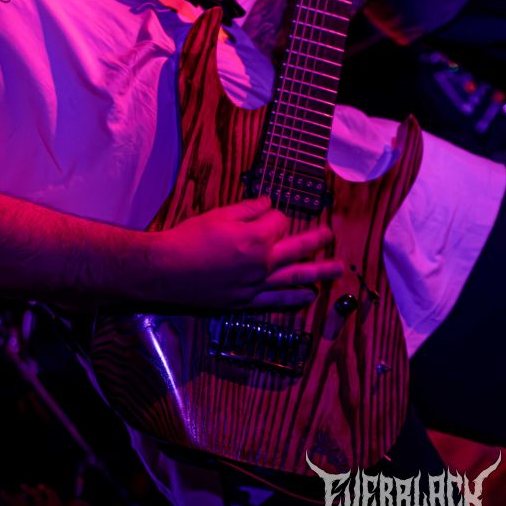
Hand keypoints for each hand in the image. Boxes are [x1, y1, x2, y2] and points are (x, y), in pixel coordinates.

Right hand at [156, 196, 342, 309]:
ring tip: (338, 269)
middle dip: (316, 241)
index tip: (261, 214)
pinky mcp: (246, 302)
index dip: (272, 214)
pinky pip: (278, 300)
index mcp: (256, 238)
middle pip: (298, 249)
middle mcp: (262, 264)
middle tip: (330, 235)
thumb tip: (269, 203)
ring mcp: (256, 285)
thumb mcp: (219, 215)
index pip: (278, 222)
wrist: (167, 270)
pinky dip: (295, 298)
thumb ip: (248, 209)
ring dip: (319, 272)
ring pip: (296, 278)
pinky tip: (309, 296)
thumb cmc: (190, 238)